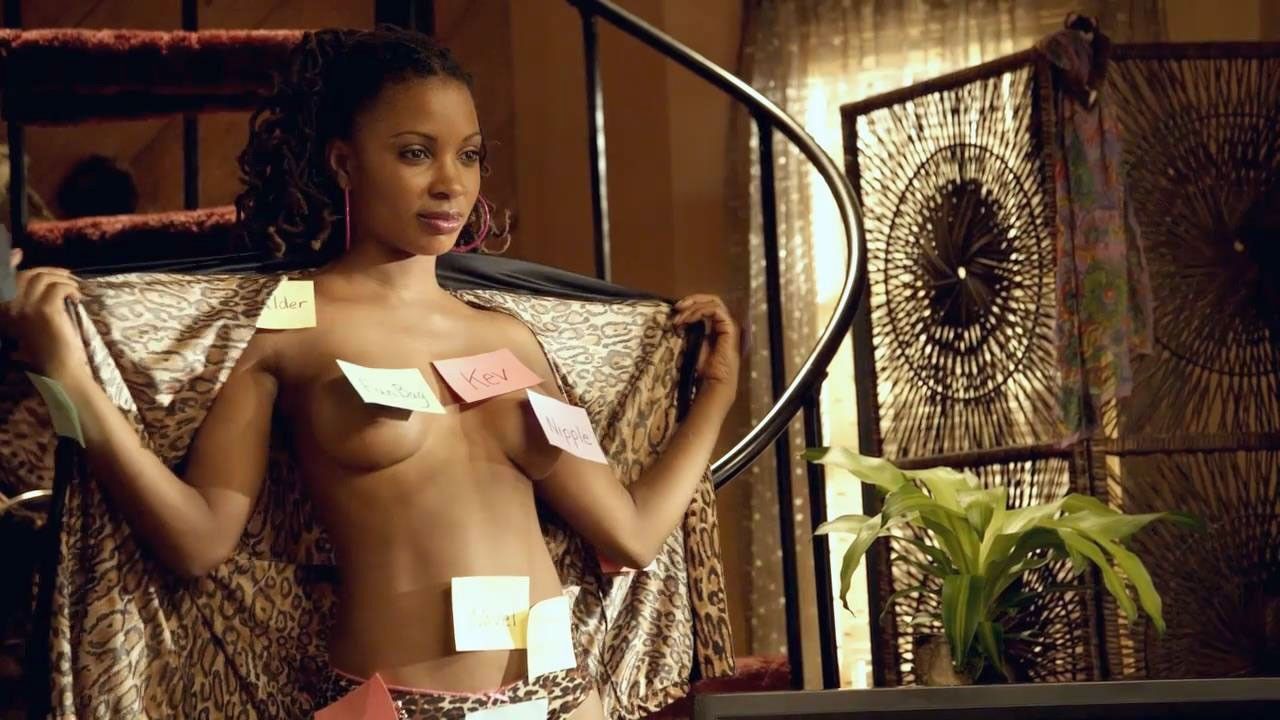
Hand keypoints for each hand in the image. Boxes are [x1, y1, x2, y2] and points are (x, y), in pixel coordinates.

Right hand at [0, 248, 89, 380]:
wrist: (57, 368)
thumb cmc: (46, 345)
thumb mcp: (31, 318)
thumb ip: (28, 297)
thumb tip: (30, 270)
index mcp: (2, 308)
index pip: (4, 277)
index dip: (9, 262)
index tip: (17, 253)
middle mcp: (8, 306)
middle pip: (28, 275)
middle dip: (49, 271)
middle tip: (67, 277)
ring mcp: (25, 307)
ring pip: (45, 278)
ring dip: (64, 280)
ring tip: (74, 291)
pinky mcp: (45, 309)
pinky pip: (59, 287)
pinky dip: (71, 289)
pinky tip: (77, 298)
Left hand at [672, 294, 739, 406]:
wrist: (715, 382)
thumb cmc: (704, 368)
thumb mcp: (692, 344)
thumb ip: (689, 331)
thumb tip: (677, 320)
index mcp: (716, 326)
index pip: (706, 305)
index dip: (690, 304)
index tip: (675, 312)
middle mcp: (723, 323)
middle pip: (711, 299)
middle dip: (692, 300)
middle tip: (677, 307)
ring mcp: (728, 325)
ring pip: (713, 302)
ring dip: (693, 307)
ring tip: (679, 318)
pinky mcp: (730, 328)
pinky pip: (716, 310)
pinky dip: (700, 311)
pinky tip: (688, 320)